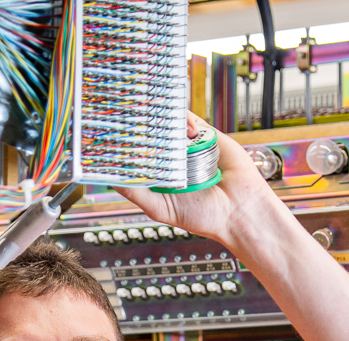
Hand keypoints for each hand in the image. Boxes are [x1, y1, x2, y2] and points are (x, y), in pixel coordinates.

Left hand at [116, 114, 280, 251]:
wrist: (240, 210)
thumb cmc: (202, 216)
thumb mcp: (159, 208)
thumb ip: (135, 191)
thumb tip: (108, 177)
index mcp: (157, 176)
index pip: (134, 154)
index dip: (123, 144)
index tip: (110, 134)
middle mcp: (170, 159)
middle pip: (148, 135)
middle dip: (139, 127)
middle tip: (128, 116)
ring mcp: (187, 146)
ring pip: (167, 124)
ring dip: (161, 121)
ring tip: (157, 123)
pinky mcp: (205, 135)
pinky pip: (189, 119)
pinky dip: (183, 119)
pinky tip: (184, 130)